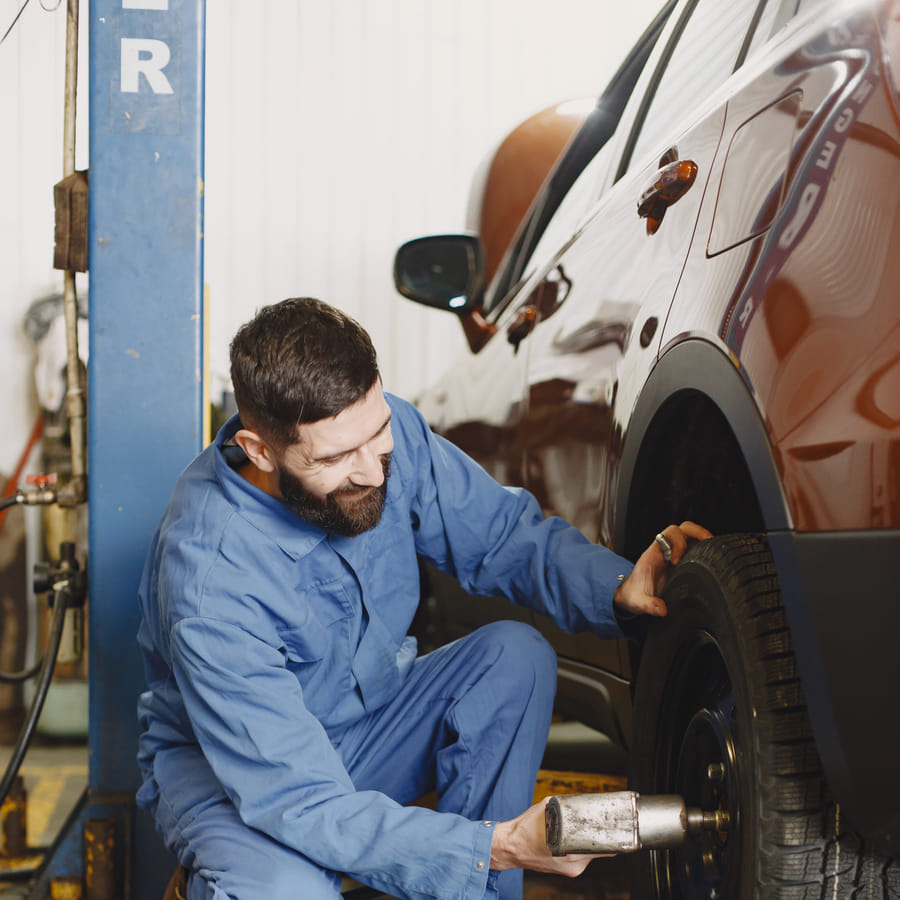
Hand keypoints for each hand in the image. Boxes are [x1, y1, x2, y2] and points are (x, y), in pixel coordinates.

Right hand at [489, 798, 609, 876]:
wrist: (509, 847)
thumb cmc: (525, 829)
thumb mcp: (546, 809)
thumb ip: (563, 805)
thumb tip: (576, 800)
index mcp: (572, 853)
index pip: (604, 849)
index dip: (613, 838)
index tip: (618, 828)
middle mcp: (574, 865)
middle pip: (599, 851)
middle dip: (601, 837)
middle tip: (603, 823)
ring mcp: (570, 870)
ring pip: (589, 854)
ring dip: (589, 842)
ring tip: (585, 829)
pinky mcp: (565, 871)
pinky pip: (579, 857)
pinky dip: (579, 847)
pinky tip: (572, 838)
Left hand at [613, 521, 711, 617]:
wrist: (630, 594)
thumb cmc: (634, 594)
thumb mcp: (639, 602)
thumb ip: (649, 605)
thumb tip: (662, 610)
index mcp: (654, 554)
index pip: (669, 534)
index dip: (678, 543)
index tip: (677, 562)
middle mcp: (664, 550)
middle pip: (682, 529)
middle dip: (696, 532)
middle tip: (707, 544)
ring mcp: (672, 554)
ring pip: (689, 535)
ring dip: (701, 538)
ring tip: (712, 549)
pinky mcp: (679, 561)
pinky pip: (693, 546)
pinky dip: (703, 547)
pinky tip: (710, 558)